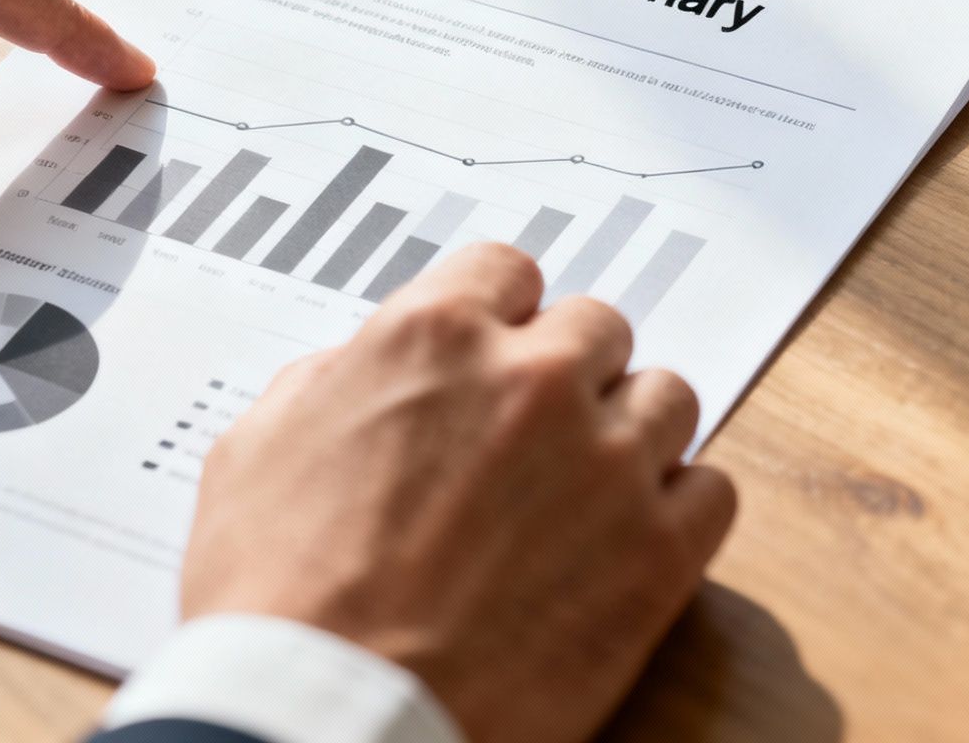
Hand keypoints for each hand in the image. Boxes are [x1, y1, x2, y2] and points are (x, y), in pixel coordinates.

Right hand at [182, 244, 737, 742]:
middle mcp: (532, 379)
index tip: (499, 350)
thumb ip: (327, 382)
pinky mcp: (659, 552)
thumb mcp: (256, 449)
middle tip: (536, 434)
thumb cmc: (276, 595)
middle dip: (568, 374)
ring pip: (668, 398)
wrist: (332, 713)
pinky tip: (628, 541)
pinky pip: (712, 491)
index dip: (500, 315)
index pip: (508, 269)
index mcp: (433, 337)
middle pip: (597, 328)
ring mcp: (606, 461)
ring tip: (586, 491)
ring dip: (630, 433)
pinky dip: (680, 510)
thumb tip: (362, 373)